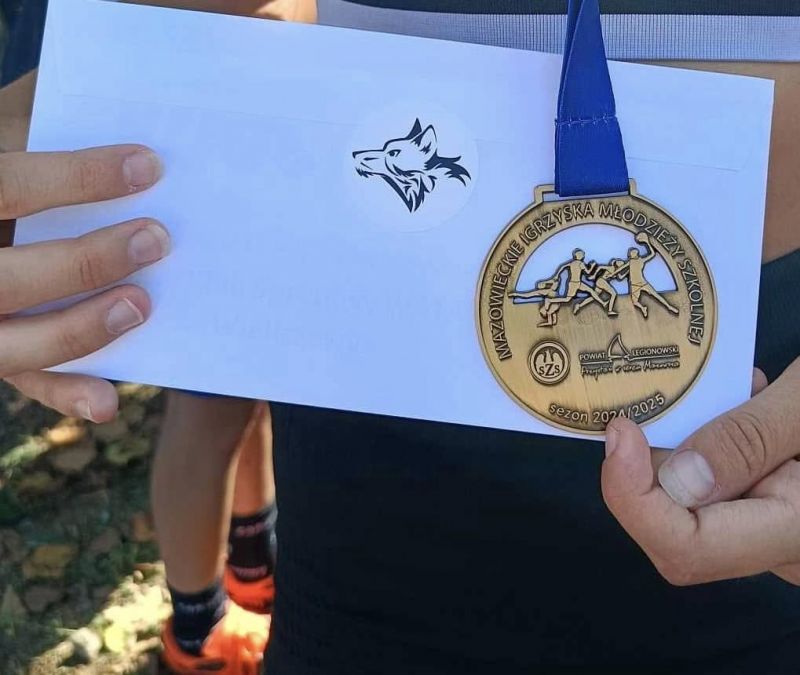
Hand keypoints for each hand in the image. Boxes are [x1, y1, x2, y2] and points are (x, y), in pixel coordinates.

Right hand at [1, 144, 164, 422]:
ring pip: (9, 344)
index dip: (75, 177)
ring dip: (79, 329)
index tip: (148, 165)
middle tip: (157, 239)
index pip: (5, 185)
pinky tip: (107, 402)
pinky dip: (63, 391)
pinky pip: (20, 378)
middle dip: (84, 261)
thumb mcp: (2, 134)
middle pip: (5, 277)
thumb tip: (133, 110)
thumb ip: (36, 127)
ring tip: (141, 305)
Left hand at [601, 363, 799, 584]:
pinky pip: (727, 484)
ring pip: (699, 497)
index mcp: (799, 534)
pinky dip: (722, 439)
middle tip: (681, 393)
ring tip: (739, 387)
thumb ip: (752, 438)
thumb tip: (675, 479)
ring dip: (696, 439)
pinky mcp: (780, 508)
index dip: (632, 496)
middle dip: (663, 458)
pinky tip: (754, 397)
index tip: (620, 431)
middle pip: (680, 523)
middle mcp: (785, 550)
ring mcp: (782, 533)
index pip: (686, 548)